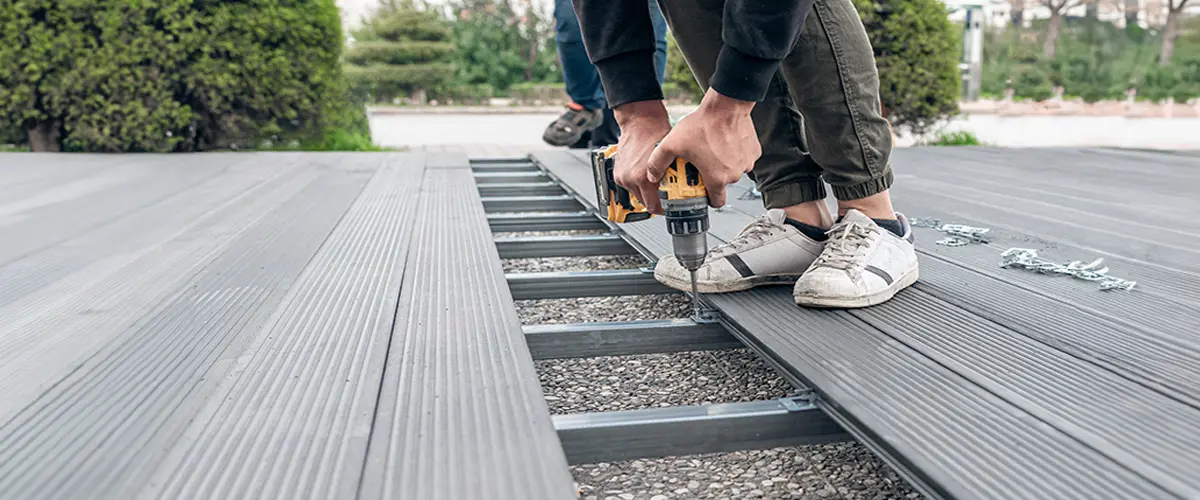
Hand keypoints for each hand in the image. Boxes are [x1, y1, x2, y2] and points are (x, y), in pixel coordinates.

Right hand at [611, 100, 672, 213]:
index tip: (671, 207)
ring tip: (657, 184)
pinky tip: (647, 176)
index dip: (664, 209)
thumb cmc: (655, 133)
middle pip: (645, 203)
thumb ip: (673, 177)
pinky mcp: (618, 174)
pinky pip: (630, 187)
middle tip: (667, 195)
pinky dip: (638, 185)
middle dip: (656, 200)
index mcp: (642, 178)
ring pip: (637, 195)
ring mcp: (622, 177)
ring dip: (647, 192)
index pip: (653, 207)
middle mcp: (630, 179)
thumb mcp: (670, 158)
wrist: (640, 121)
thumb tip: (684, 190)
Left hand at [647, 88, 758, 207]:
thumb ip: (657, 162)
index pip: (716, 202)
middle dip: (713, 177)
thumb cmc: (704, 124)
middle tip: (701, 165)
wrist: (726, 104)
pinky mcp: (753, 151)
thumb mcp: (672, 144)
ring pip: (733, 170)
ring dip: (724, 165)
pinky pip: (743, 158)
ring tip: (712, 150)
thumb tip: (652, 175)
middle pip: (723, 184)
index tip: (700, 192)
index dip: (707, 200)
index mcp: (717, 178)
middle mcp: (735, 174)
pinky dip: (734, 154)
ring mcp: (746, 162)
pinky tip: (724, 143)